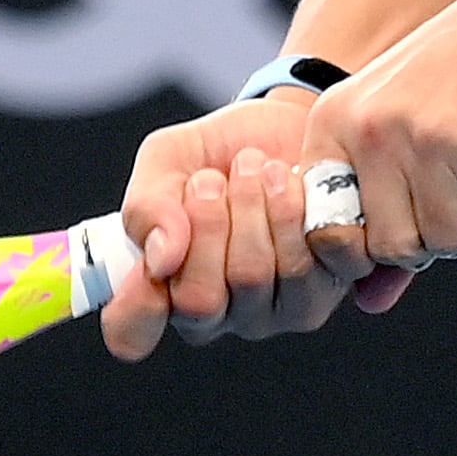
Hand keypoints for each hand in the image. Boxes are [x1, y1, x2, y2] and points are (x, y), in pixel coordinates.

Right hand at [96, 93, 401, 361]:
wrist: (292, 125)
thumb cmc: (219, 152)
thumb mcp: (166, 162)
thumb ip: (148, 207)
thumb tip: (161, 259)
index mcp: (164, 290)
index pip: (134, 330)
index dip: (135, 301)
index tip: (151, 254)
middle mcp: (217, 314)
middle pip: (199, 301)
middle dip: (205, 225)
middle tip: (212, 179)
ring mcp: (271, 311)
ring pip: (253, 278)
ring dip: (251, 209)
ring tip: (256, 167)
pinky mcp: (322, 293)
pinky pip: (305, 265)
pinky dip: (294, 211)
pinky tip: (293, 182)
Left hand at [308, 0, 456, 272]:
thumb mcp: (400, 122)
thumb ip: (379, 210)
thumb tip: (370, 304)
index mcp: (336, 121)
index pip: (327, 233)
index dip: (367, 246)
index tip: (405, 218)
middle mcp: (375, 132)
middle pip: (392, 247)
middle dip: (430, 237)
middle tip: (456, 197)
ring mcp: (430, 140)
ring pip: (447, 242)